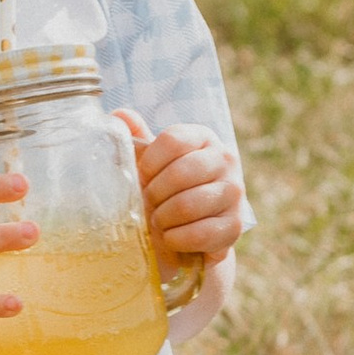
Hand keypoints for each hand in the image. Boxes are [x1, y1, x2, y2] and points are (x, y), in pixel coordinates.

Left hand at [115, 111, 246, 264]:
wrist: (190, 232)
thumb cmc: (166, 190)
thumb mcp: (151, 164)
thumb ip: (136, 139)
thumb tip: (119, 115)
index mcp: (203, 137)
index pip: (173, 140)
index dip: (150, 162)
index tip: (143, 176)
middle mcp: (225, 160)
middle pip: (180, 173)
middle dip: (155, 194)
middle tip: (150, 203)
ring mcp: (234, 192)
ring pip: (188, 204)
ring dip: (163, 218)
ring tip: (159, 220)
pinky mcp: (235, 225)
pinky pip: (199, 234)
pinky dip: (176, 239)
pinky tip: (172, 237)